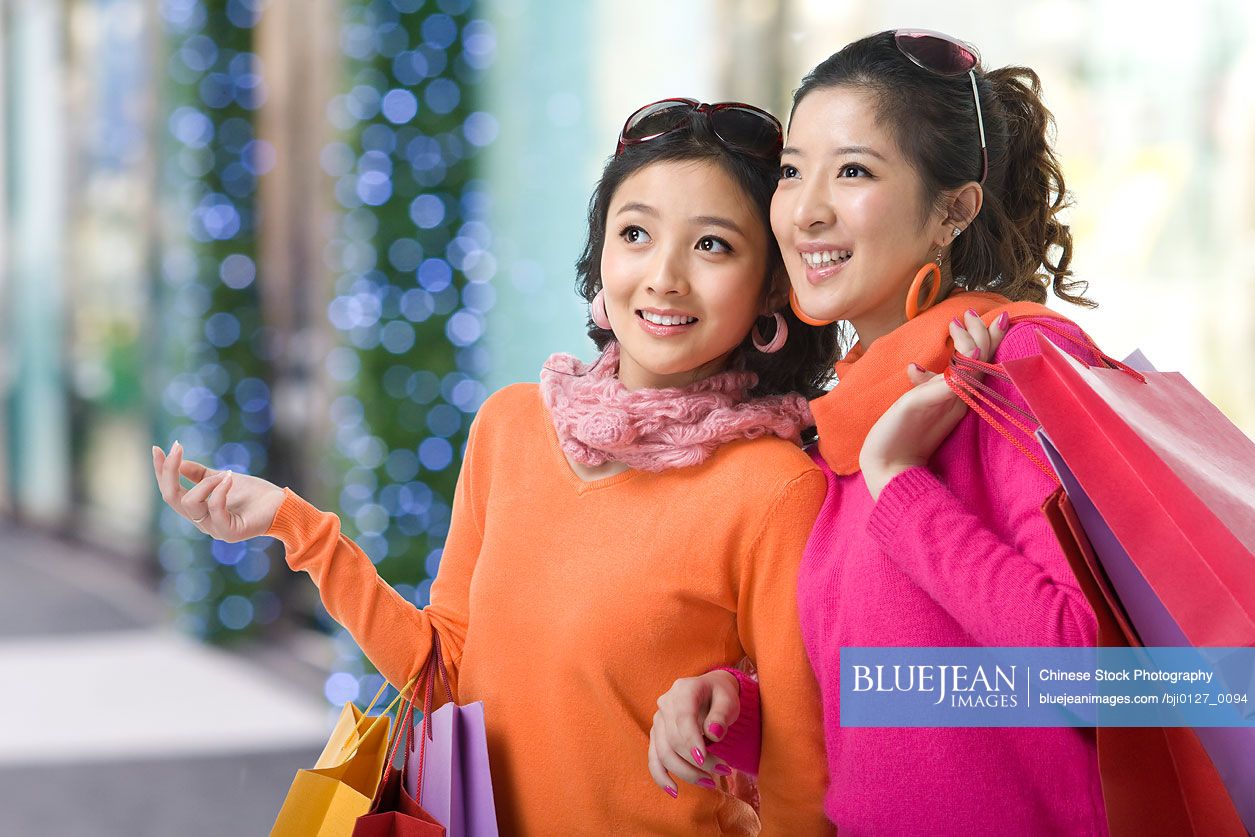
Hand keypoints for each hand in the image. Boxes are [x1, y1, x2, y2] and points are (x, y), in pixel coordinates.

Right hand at [152, 441, 285, 541]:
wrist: (281, 506)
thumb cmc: (254, 494)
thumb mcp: (222, 478)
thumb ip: (201, 475)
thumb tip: (179, 463)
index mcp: (198, 509)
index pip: (170, 491)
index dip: (161, 471)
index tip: (157, 448)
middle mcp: (201, 521)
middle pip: (171, 498)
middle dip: (169, 471)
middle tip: (177, 448)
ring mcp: (214, 529)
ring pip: (190, 503)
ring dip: (205, 482)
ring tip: (225, 474)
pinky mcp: (229, 532)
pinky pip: (214, 509)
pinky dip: (219, 490)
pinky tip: (229, 478)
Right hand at [647, 670, 739, 797]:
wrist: (710, 691)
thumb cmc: (721, 696)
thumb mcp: (729, 700)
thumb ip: (721, 715)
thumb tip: (714, 733)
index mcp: (683, 690)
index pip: (683, 718)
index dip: (692, 741)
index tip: (704, 760)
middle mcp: (665, 704)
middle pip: (674, 740)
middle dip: (697, 762)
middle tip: (724, 771)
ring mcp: (658, 720)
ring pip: (664, 753)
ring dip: (686, 772)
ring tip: (710, 783)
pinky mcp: (656, 736)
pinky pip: (654, 758)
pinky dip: (661, 776)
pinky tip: (674, 791)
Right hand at [859, 310, 1007, 499]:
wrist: (888, 470)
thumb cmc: (899, 440)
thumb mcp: (919, 405)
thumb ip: (944, 383)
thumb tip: (970, 357)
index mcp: (954, 394)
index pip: (976, 358)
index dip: (979, 335)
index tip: (971, 315)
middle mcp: (954, 397)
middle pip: (976, 360)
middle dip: (978, 333)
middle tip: (971, 314)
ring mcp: (945, 404)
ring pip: (967, 369)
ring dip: (969, 344)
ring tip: (966, 324)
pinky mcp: (933, 411)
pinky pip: (950, 383)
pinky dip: (952, 365)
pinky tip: (950, 355)